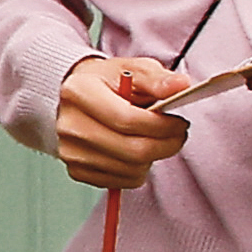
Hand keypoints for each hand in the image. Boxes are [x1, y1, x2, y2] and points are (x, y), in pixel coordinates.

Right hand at [44, 52, 193, 189]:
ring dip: (153, 158)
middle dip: (165, 145)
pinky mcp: (76, 170)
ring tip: (155, 140)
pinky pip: (122, 181)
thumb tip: (181, 85)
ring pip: (131, 169)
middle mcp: (70, 124)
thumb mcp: (132, 69)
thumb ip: (157, 78)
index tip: (180, 122)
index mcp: (79, 92)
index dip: (162, 126)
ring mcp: (70, 151)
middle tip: (178, 134)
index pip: (127, 119)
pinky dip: (138, 170)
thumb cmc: (108, 82)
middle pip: (131, 150)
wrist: (78, 97)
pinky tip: (137, 151)